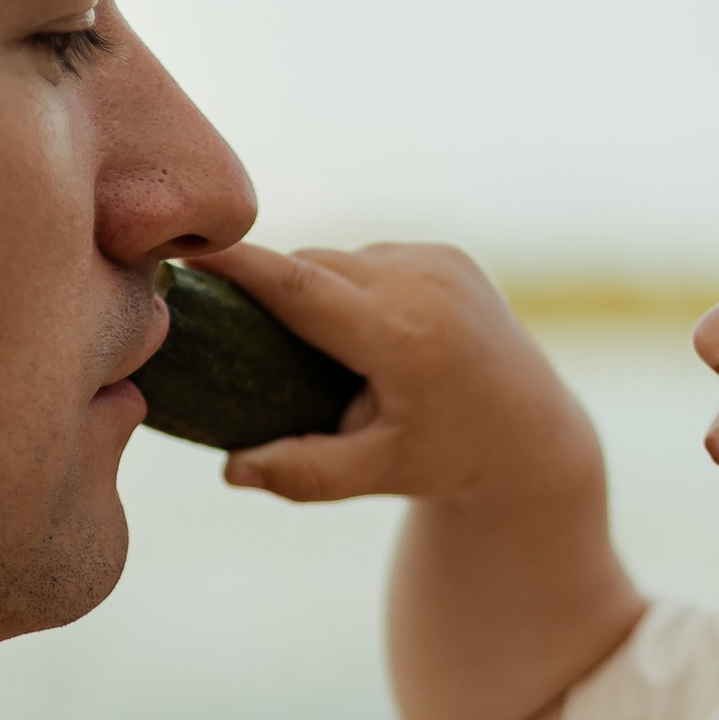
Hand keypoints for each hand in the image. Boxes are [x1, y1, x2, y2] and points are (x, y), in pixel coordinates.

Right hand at [183, 239, 601, 514]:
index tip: (187, 246)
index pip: (302, 287)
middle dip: (271, 294)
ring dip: (314, 292)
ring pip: (339, 260)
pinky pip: (370, 257)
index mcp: (404, 336)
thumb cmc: (445, 459)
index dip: (241, 265)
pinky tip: (366, 333)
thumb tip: (231, 472)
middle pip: (312, 269)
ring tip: (328, 356)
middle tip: (243, 342)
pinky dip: (351, 285)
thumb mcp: (378, 473)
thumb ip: (304, 473)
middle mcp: (425, 283)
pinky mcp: (448, 252)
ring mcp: (440, 260)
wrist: (531, 433)